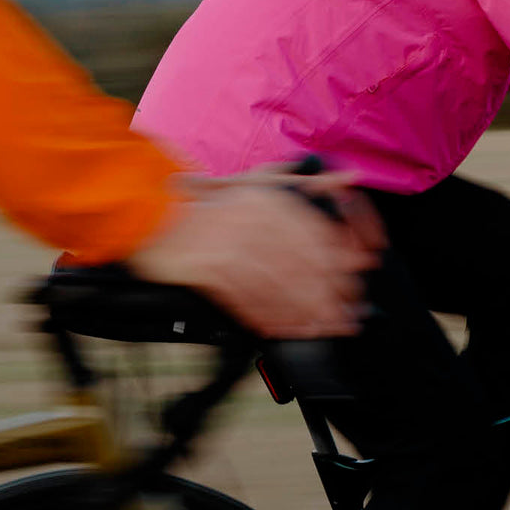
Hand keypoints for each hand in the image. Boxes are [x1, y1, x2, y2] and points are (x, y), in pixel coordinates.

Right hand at [127, 171, 380, 338]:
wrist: (154, 214)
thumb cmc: (210, 200)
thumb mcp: (261, 181)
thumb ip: (309, 182)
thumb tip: (351, 178)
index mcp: (270, 200)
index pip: (318, 235)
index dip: (341, 263)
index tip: (355, 282)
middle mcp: (254, 222)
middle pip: (302, 267)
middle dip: (327, 297)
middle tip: (343, 320)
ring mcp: (231, 248)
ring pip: (278, 288)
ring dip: (302, 314)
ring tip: (319, 331)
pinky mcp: (210, 271)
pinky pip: (247, 300)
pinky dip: (267, 318)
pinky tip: (280, 330)